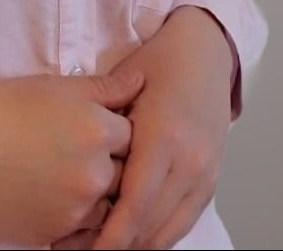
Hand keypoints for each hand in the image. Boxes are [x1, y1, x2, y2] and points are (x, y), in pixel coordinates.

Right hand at [0, 57, 145, 247]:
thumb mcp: (50, 87)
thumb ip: (103, 88)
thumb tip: (141, 83)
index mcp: (96, 129)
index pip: (133, 133)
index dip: (114, 128)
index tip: (95, 125)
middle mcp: (94, 172)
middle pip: (126, 171)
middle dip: (111, 162)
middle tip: (77, 149)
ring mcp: (77, 209)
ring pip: (108, 203)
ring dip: (96, 191)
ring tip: (62, 173)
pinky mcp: (57, 234)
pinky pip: (82, 227)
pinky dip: (73, 213)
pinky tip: (49, 193)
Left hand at [90, 7, 234, 249]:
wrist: (206, 52)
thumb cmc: (158, 62)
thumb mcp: (123, 84)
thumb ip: (101, 122)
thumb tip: (70, 163)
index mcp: (164, 137)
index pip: (135, 205)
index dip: (109, 237)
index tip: (84, 249)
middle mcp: (191, 162)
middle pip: (152, 227)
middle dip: (116, 247)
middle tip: (79, 250)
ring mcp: (206, 174)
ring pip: (169, 233)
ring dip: (137, 246)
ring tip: (100, 248)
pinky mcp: (211, 181)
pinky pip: (183, 223)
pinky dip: (156, 236)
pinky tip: (130, 237)